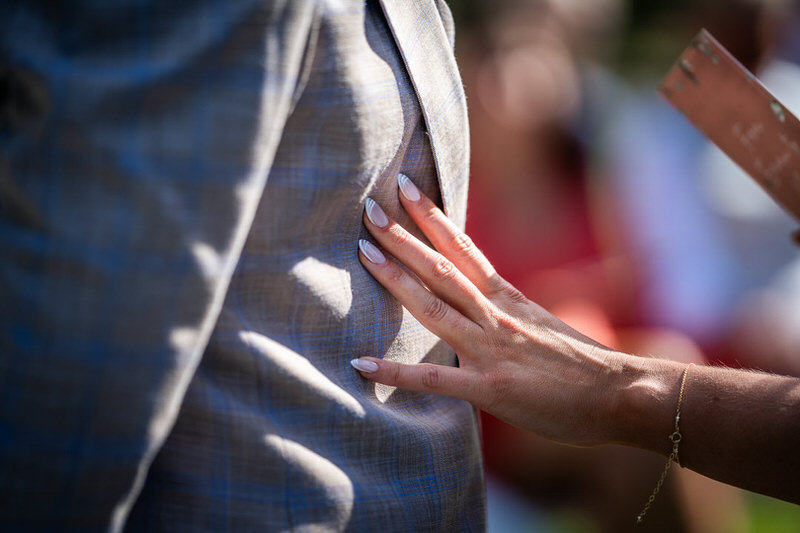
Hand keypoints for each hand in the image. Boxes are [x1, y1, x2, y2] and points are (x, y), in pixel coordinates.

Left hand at [352, 174, 631, 447]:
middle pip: (442, 268)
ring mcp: (491, 349)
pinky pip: (434, 379)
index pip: (463, 247)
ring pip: (435, 307)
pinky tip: (361, 364)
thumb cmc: (583, 364)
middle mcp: (496, 316)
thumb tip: (478, 305)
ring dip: (396, 279)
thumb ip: (505, 312)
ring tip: (362, 253)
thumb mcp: (541, 324)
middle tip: (368, 209)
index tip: (404, 188)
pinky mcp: (490, 387)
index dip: (431, 216)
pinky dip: (395, 373)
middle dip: (403, 237)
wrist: (623, 394)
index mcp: (508, 298)